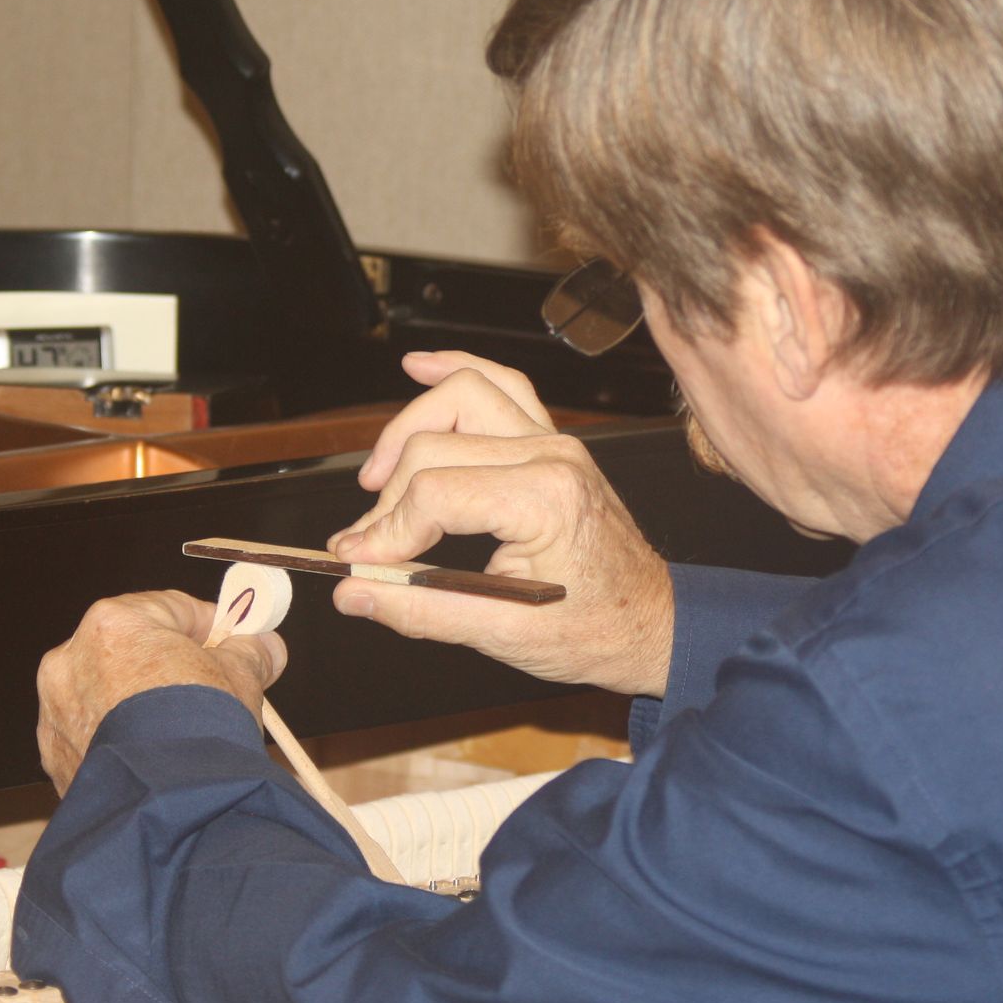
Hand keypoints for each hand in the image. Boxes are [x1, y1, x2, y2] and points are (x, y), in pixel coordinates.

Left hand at [35, 590, 285, 794]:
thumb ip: (250, 653)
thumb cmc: (198, 728)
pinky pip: (92, 734)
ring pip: (107, 693)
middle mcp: (72, 659)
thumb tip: (264, 648)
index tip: (232, 642)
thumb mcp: (241, 678)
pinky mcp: (55, 757)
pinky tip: (153, 758)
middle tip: (209, 686)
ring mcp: (57, 710)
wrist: (168, 803)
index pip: (170, 608)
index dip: (208, 626)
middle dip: (169, 665)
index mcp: (113, 623)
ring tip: (180, 731)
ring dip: (139, 703)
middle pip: (132, 649)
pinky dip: (119, 740)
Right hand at [327, 351, 673, 695]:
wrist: (650, 621)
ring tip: (375, 477)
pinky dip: (457, 370)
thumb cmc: (593, 628)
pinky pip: (501, 385)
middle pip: (434, 447)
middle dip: (387, 499)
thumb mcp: (503, 634)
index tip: (356, 562)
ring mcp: (553, 440)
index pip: (434, 494)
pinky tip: (419, 368)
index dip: (384, 531)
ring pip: (462, 395)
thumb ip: (421, 609)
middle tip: (362, 544)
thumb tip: (352, 591)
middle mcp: (551, 455)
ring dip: (409, 427)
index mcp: (545, 500)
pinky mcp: (550, 440)